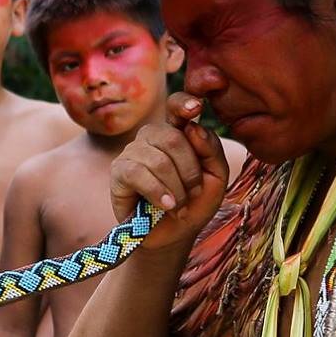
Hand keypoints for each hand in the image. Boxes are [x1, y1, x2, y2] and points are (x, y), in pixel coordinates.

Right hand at [110, 92, 229, 250]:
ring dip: (176, 188)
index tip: (196, 107)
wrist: (174, 234)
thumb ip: (212, 150)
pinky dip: (157, 193)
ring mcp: (133, 152)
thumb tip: (193, 127)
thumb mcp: (216, 177)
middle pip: (173, 138)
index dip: (184, 102)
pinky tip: (166, 206)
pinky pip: (138, 174)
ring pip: (158, 160)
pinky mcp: (119, 171)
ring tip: (179, 206)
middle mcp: (153, 136)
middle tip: (193, 194)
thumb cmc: (195, 203)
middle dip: (190, 172)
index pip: (176, 105)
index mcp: (177, 131)